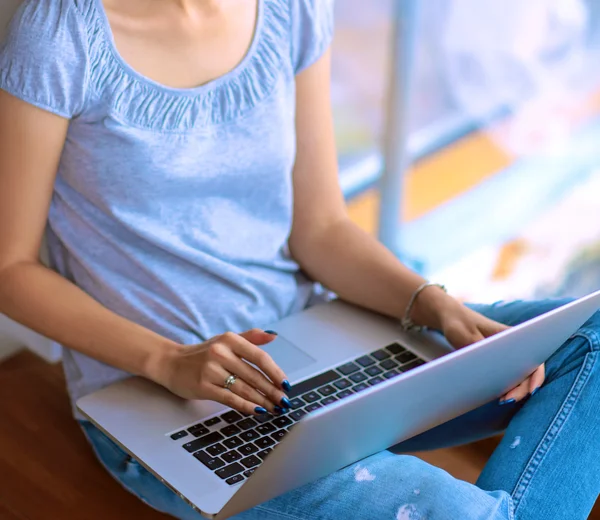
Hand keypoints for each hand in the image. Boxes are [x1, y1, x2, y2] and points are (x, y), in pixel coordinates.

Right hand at [155, 329, 291, 415]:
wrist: (170, 363)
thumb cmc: (203, 353)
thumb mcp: (225, 340)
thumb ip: (250, 337)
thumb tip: (273, 335)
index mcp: (230, 339)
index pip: (259, 357)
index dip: (275, 372)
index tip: (286, 384)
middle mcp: (220, 353)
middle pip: (254, 375)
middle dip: (272, 391)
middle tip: (285, 401)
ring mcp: (211, 370)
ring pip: (244, 388)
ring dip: (262, 400)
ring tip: (274, 408)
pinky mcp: (203, 386)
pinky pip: (230, 399)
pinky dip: (246, 406)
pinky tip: (257, 410)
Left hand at [414, 291, 544, 403]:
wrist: (450, 318)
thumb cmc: (457, 322)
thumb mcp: (462, 333)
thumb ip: (475, 347)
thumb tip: (486, 367)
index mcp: (510, 335)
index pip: (534, 356)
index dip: (536, 375)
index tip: (532, 389)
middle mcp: (512, 346)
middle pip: (528, 370)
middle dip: (523, 388)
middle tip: (508, 399)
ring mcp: (506, 355)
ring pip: (519, 376)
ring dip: (515, 390)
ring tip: (503, 400)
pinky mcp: (496, 362)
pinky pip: (507, 377)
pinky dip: (505, 388)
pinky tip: (497, 397)